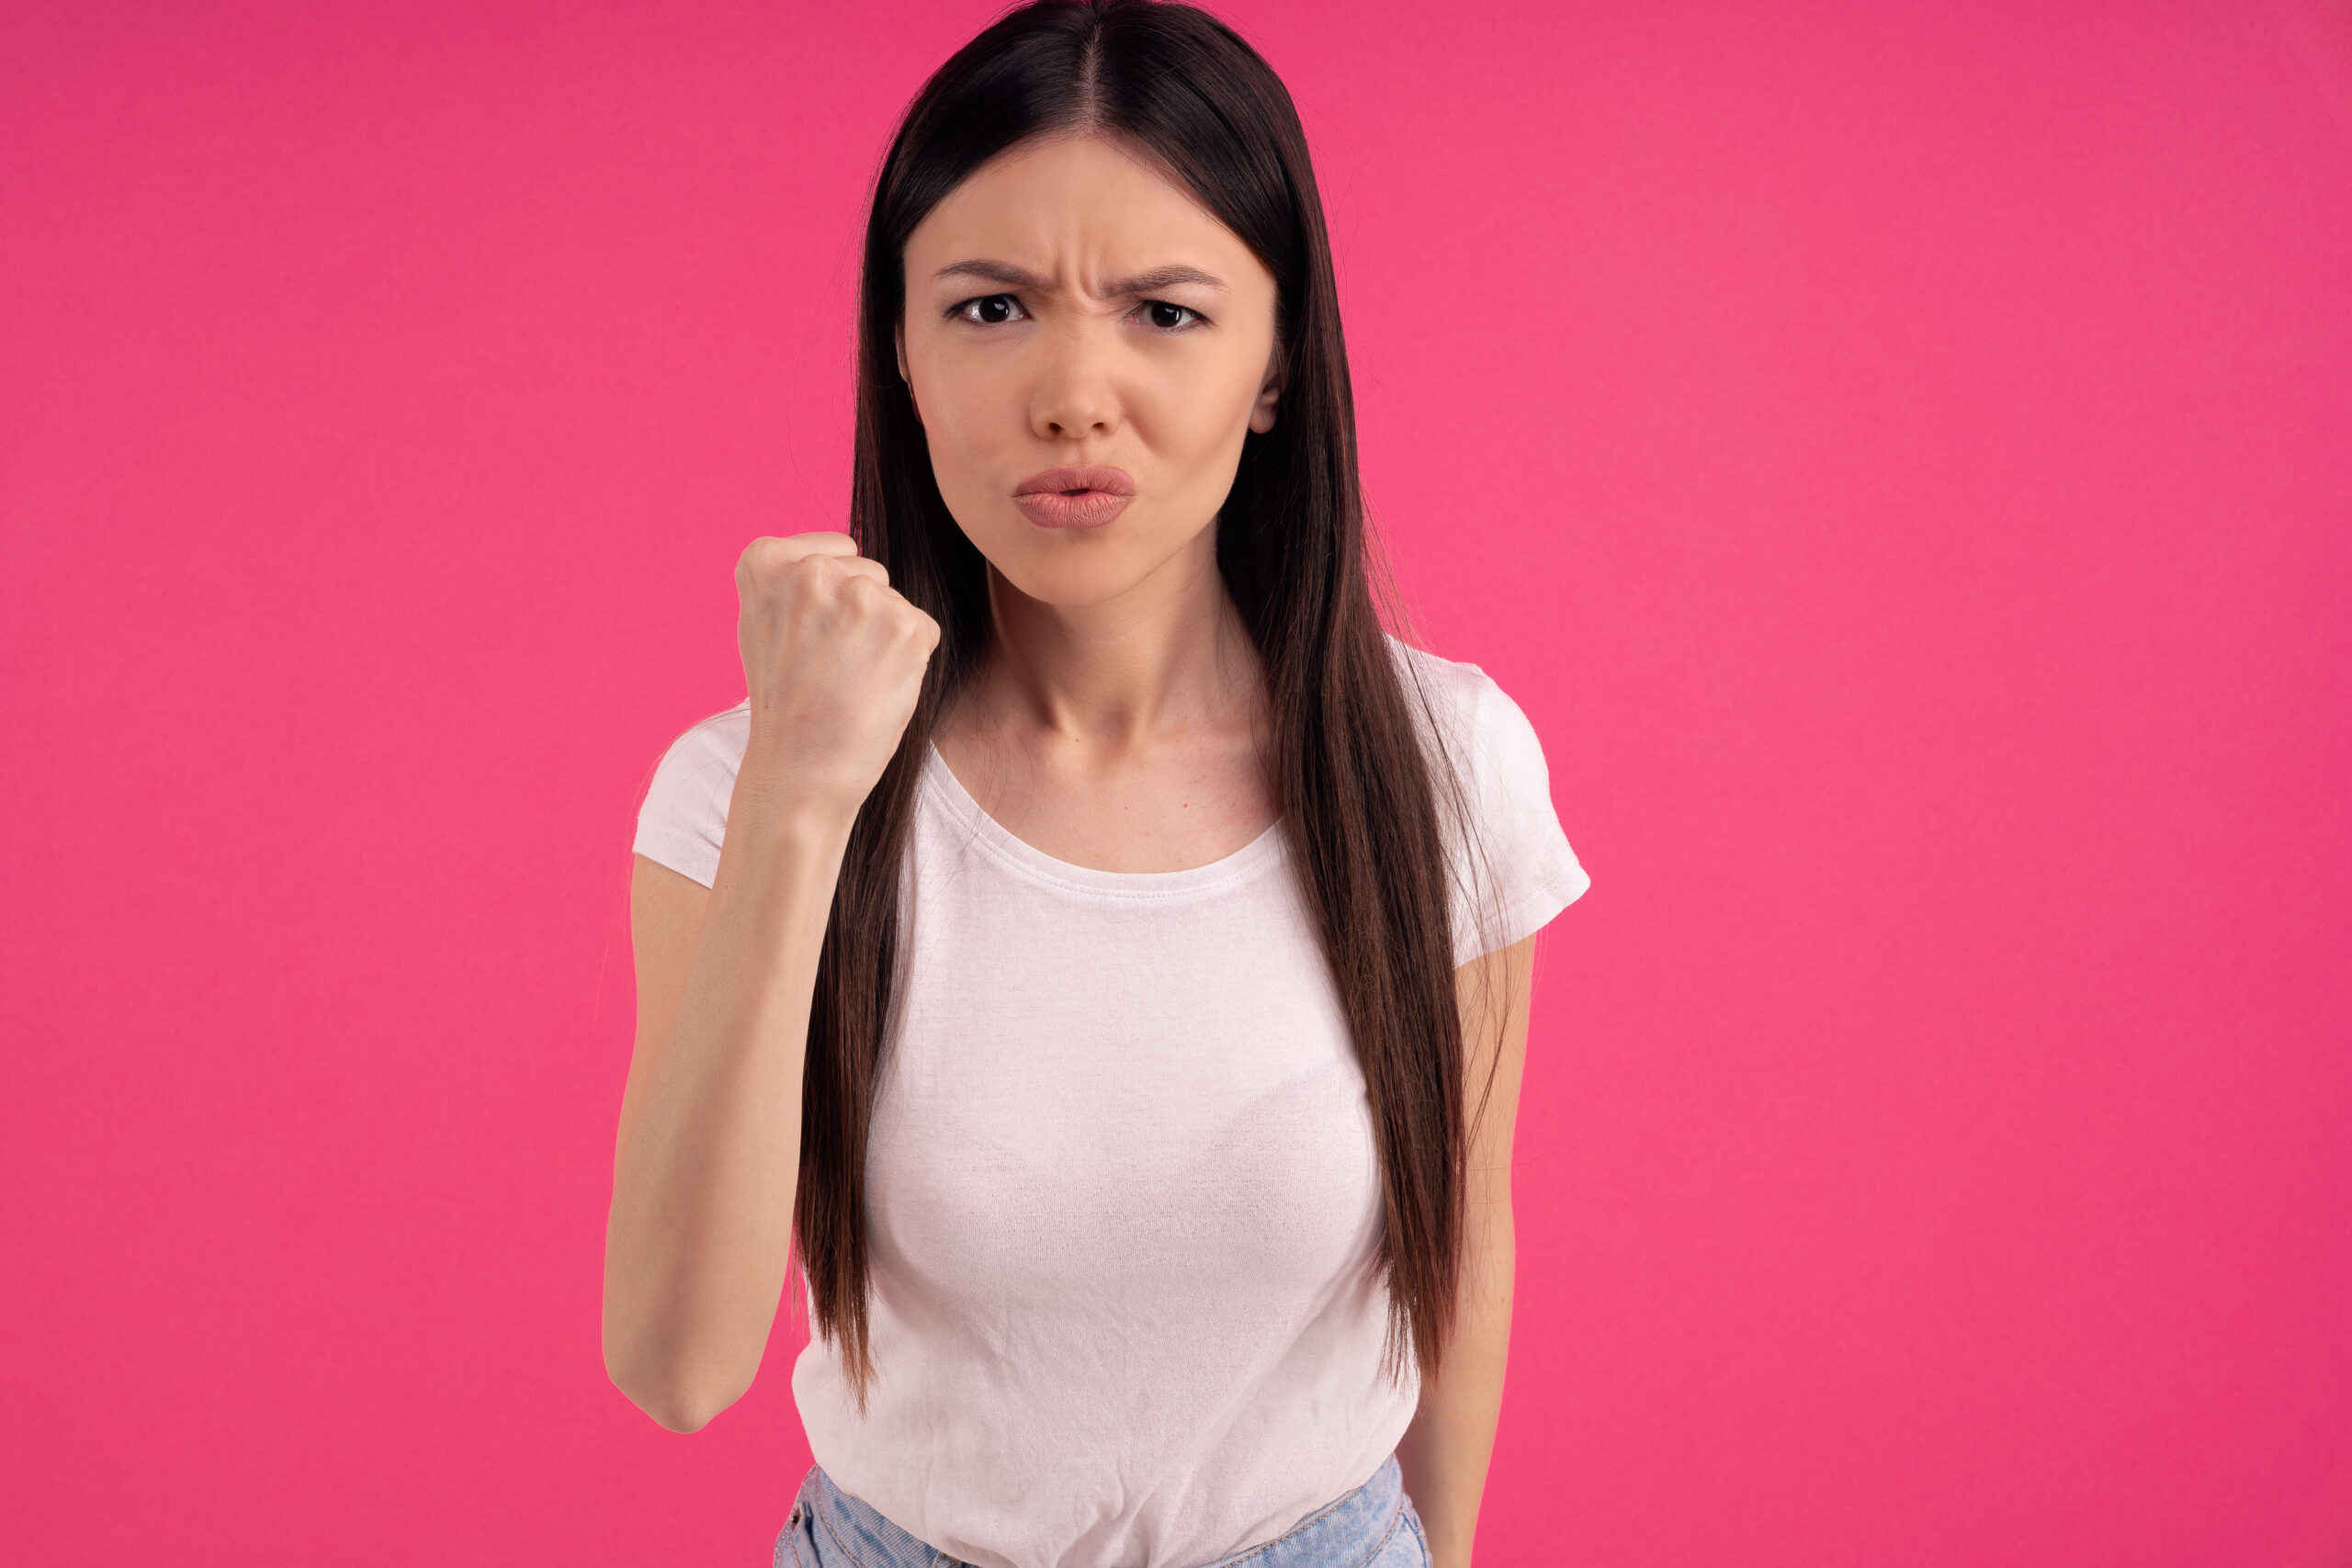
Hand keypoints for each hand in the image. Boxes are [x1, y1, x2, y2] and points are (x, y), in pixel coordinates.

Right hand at [733, 531, 941, 824]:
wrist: (801, 770)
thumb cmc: (782, 702)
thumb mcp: (762, 623)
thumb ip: (793, 578)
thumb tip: (843, 552)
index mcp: (765, 561)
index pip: (833, 550)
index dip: (828, 600)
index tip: (804, 639)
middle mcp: (813, 570)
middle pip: (867, 573)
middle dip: (858, 615)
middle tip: (828, 667)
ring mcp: (862, 596)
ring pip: (894, 602)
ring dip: (884, 637)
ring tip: (850, 680)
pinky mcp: (906, 625)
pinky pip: (921, 628)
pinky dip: (909, 658)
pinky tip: (876, 687)